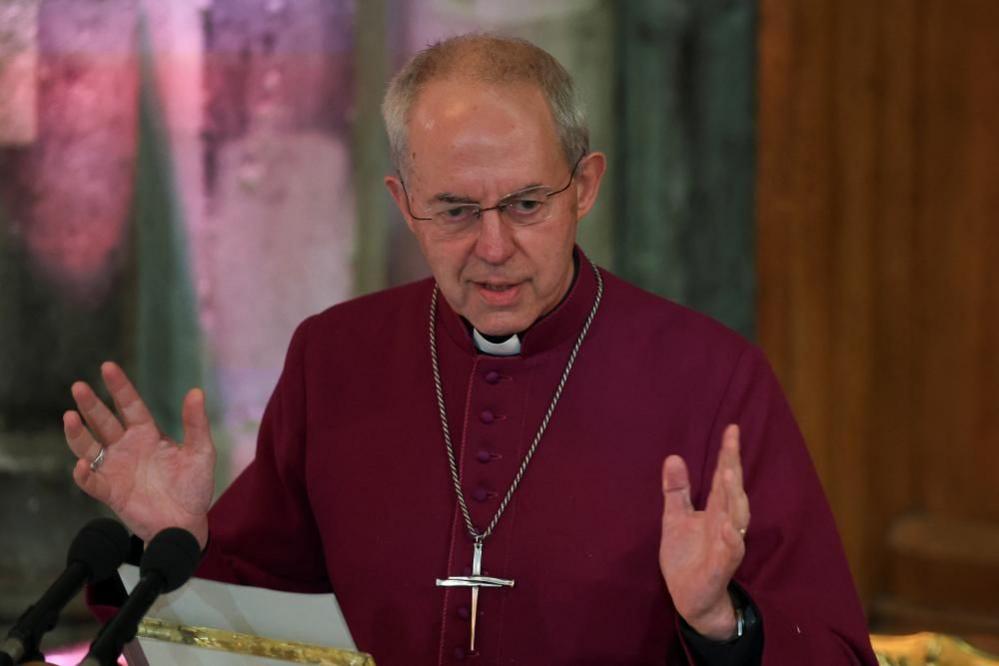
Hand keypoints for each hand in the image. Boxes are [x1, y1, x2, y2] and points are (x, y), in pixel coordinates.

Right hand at [64, 362, 215, 548]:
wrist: (187, 522)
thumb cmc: (194, 486)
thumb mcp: (200, 451)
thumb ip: (196, 423)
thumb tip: (196, 391)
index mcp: (147, 434)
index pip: (130, 405)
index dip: (119, 387)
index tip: (107, 366)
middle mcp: (126, 447)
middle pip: (104, 421)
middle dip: (91, 405)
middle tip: (78, 386)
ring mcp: (115, 469)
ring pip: (89, 447)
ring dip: (78, 433)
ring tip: (69, 416)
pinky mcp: (111, 492)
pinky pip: (92, 482)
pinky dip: (85, 474)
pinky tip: (82, 465)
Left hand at [659, 424, 749, 639]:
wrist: (689, 598)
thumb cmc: (687, 557)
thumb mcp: (674, 518)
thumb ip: (676, 490)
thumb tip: (673, 456)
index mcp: (714, 510)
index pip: (722, 477)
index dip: (728, 454)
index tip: (732, 428)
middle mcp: (725, 524)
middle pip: (733, 491)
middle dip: (733, 467)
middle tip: (732, 442)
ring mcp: (725, 546)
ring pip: (737, 518)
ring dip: (734, 497)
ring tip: (728, 474)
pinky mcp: (720, 568)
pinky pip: (730, 553)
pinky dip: (731, 540)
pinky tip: (728, 526)